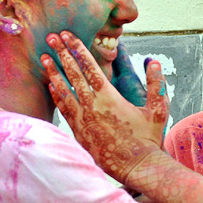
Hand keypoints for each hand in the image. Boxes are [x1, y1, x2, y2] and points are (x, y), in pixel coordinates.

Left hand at [42, 31, 169, 183]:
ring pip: (63, 91)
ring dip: (53, 72)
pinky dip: (56, 95)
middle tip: (52, 37)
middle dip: (62, 53)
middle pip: (73, 74)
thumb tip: (153, 62)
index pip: (90, 67)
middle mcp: (92, 106)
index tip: (69, 35)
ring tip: (44, 58)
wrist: (136, 167)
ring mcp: (83, 119)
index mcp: (109, 97)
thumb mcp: (158, 109)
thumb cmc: (148, 139)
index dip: (78, 49)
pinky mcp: (79, 132)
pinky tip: (51, 86)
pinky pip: (64, 110)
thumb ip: (156, 84)